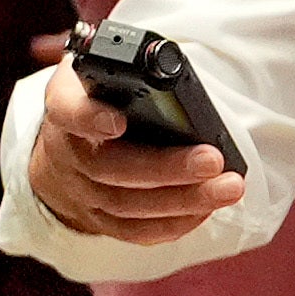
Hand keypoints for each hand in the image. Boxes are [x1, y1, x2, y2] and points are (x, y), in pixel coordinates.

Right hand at [27, 56, 242, 243]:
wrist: (66, 147)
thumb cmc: (97, 99)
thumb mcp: (101, 71)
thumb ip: (126, 66)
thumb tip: (169, 64)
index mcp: (66, 104)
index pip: (67, 110)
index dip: (89, 117)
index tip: (118, 121)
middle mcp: (67, 152)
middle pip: (110, 167)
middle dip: (167, 168)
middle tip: (212, 160)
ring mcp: (81, 191)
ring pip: (128, 205)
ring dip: (184, 199)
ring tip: (228, 187)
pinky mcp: (99, 219)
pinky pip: (136, 231)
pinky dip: (175, 223)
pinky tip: (208, 208)